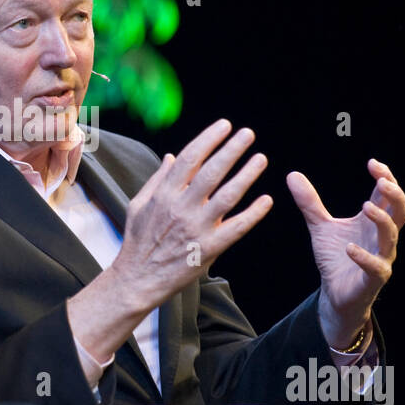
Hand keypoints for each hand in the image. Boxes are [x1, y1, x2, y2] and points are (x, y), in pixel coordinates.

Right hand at [111, 119, 272, 311]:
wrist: (137, 279)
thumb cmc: (138, 241)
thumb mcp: (139, 204)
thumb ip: (157, 179)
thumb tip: (170, 156)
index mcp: (164, 194)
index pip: (190, 157)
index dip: (209, 138)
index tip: (224, 125)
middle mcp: (181, 207)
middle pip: (212, 171)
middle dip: (232, 149)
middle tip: (248, 134)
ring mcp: (197, 228)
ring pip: (227, 195)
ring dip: (247, 175)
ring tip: (261, 158)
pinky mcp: (209, 248)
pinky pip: (237, 228)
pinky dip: (253, 213)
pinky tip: (266, 200)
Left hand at [286, 158, 404, 347]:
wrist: (334, 293)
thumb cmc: (335, 257)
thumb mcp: (320, 226)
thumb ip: (309, 203)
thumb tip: (292, 174)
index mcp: (373, 221)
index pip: (388, 195)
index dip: (386, 177)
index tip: (372, 163)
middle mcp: (381, 237)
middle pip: (401, 212)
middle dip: (395, 195)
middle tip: (382, 180)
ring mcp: (381, 257)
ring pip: (391, 236)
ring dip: (382, 220)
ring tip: (366, 206)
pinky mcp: (373, 279)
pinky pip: (376, 267)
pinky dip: (364, 256)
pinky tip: (349, 248)